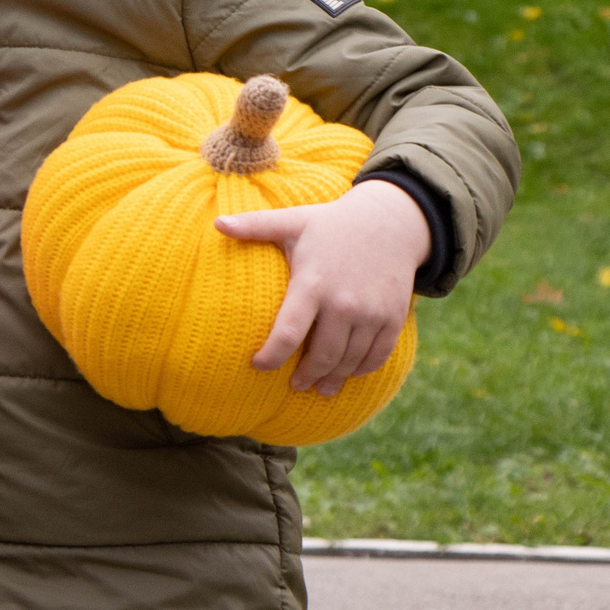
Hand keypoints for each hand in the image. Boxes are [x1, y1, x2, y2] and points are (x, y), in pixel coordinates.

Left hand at [214, 179, 428, 395]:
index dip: (271, 356)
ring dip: (334, 378)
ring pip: (350, 360)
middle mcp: (344, 303)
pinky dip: (363, 369)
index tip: (258, 365)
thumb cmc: (330, 224)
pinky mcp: (393, 317)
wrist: (390, 222)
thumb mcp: (292, 221)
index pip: (288, 332)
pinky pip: (378, 354)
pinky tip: (349, 373)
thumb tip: (216, 223)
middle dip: (306, 375)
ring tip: (319, 388)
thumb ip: (254, 225)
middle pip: (322, 355)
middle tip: (294, 385)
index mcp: (313, 283)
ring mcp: (372, 313)